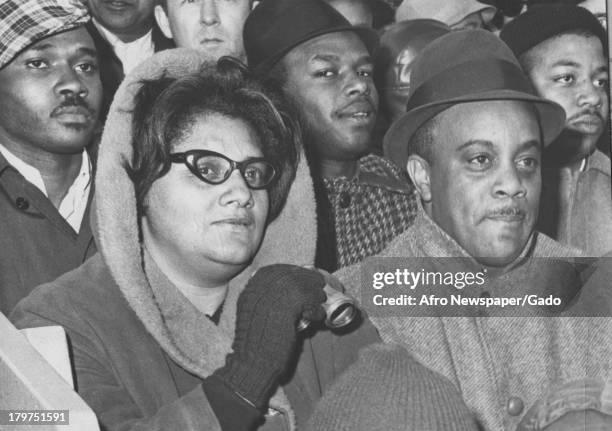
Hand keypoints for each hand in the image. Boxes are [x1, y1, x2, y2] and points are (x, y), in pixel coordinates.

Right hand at [214, 264, 326, 408]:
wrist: (252, 363)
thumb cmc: (256, 345)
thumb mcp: (254, 316)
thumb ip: (267, 301)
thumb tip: (291, 290)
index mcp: (249, 291)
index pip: (273, 271)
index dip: (291, 271)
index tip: (303, 275)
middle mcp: (258, 290)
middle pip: (288, 275)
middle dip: (306, 277)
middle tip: (318, 283)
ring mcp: (271, 298)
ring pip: (300, 285)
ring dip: (314, 291)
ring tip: (320, 300)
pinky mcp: (286, 310)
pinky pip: (308, 300)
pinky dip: (315, 308)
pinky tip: (318, 315)